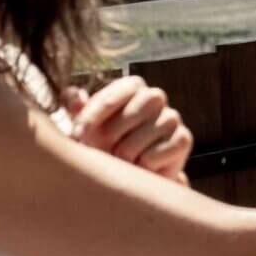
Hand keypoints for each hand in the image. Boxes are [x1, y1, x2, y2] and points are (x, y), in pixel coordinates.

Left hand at [68, 75, 194, 181]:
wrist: (134, 169)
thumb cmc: (105, 141)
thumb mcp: (86, 124)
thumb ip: (75, 106)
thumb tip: (71, 95)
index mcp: (132, 86)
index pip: (111, 97)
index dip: (91, 118)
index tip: (76, 137)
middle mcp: (155, 96)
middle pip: (128, 117)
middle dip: (110, 138)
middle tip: (104, 150)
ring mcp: (172, 117)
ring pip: (137, 141)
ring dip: (123, 156)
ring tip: (122, 159)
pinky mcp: (183, 139)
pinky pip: (152, 157)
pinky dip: (140, 167)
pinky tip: (140, 167)